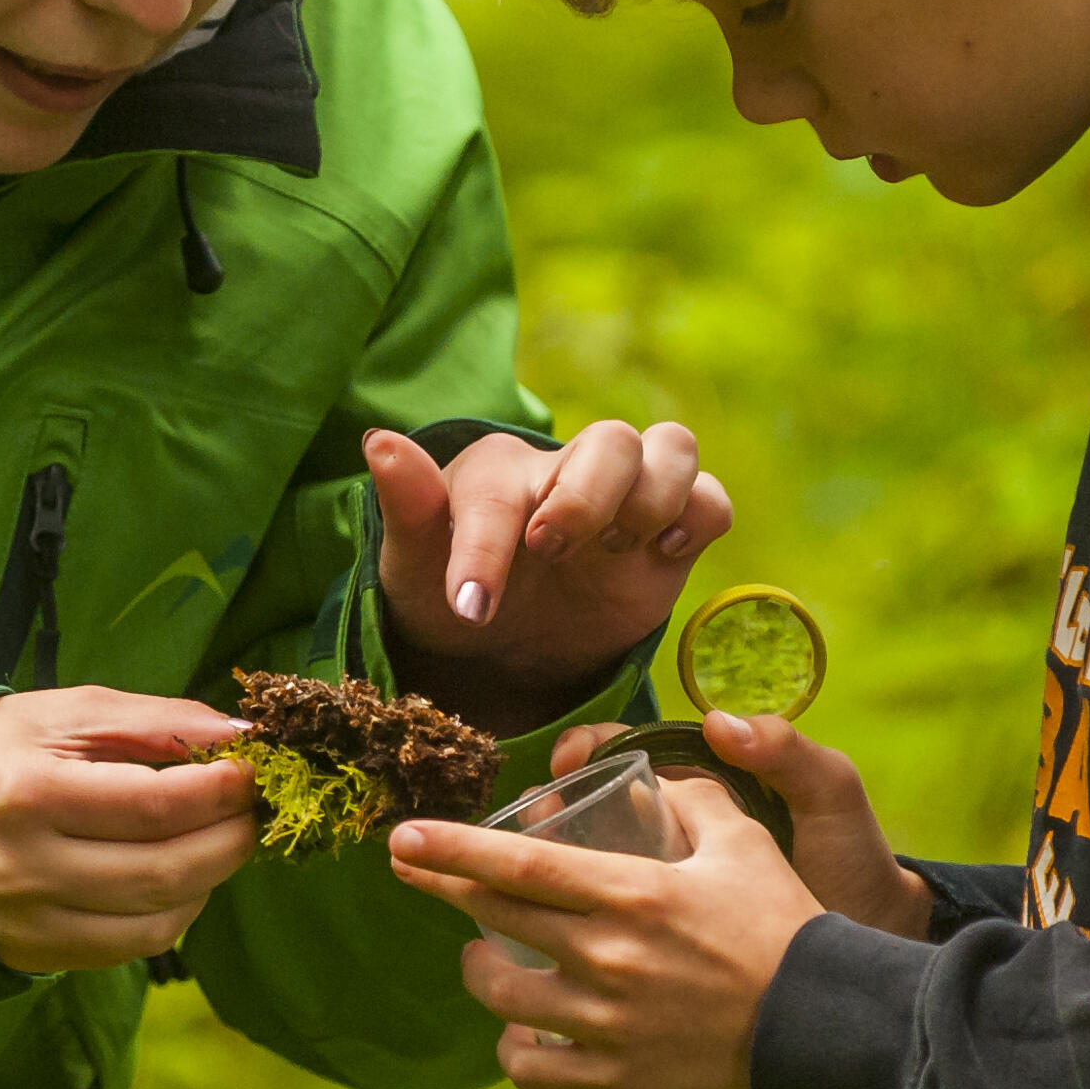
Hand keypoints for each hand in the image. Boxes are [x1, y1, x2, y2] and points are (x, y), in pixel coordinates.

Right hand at [0, 688, 256, 973]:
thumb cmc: (2, 752)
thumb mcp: (69, 714)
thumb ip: (157, 721)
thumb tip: (240, 735)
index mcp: (29, 796)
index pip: (151, 806)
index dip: (219, 792)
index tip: (251, 772)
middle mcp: (26, 869)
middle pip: (162, 871)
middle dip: (228, 839)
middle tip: (251, 809)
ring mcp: (29, 922)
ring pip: (155, 921)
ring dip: (209, 879)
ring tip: (219, 838)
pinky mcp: (36, 955)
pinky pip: (131, 947)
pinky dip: (175, 913)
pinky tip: (181, 877)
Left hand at [367, 421, 732, 730]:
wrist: (500, 647)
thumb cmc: (448, 594)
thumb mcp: (410, 564)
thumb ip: (405, 505)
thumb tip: (378, 440)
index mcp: (500, 472)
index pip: (503, 489)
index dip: (487, 547)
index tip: (470, 609)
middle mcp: (569, 470)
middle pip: (611, 441)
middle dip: (587, 498)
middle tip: (550, 553)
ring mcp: (627, 498)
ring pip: (672, 447)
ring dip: (653, 497)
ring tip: (615, 551)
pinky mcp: (670, 536)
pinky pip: (711, 498)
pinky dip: (701, 515)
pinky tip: (665, 554)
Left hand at [386, 776, 822, 1088]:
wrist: (823, 1024)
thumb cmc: (784, 923)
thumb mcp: (743, 842)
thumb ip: (691, 799)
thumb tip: (651, 776)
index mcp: (631, 894)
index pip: (518, 863)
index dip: (452, 848)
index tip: (403, 837)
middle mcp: (606, 957)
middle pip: (496, 919)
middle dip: (441, 888)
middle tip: (410, 868)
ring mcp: (607, 1023)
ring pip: (503, 998)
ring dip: (481, 971)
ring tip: (483, 957)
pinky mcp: (618, 1077)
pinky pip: (534, 1071)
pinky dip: (515, 1050)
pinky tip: (519, 1033)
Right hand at [549, 711, 932, 940]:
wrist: (865, 953)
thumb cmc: (850, 863)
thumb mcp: (828, 797)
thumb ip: (786, 752)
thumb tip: (719, 723)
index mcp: (703, 792)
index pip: (625, 755)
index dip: (586, 751)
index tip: (568, 761)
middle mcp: (673, 838)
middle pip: (587, 811)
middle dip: (547, 808)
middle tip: (537, 817)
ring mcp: (661, 893)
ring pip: (580, 871)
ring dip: (544, 863)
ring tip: (531, 867)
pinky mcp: (658, 946)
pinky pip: (601, 927)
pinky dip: (565, 926)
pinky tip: (546, 934)